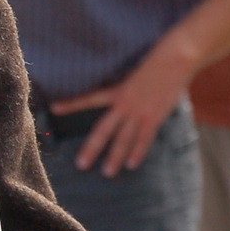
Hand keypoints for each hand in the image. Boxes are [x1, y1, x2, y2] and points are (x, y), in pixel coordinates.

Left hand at [51, 43, 191, 175]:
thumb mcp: (134, 71)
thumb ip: (126, 84)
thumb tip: (120, 89)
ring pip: (123, 139)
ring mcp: (140, 112)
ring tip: (107, 173)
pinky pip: (144, 139)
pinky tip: (132, 165)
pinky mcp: (155, 117)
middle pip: (103, 130)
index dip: (71, 103)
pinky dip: (138, 152)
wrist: (176, 58)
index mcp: (117, 90)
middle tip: (81, 165)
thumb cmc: (156, 59)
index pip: (89, 98)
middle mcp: (124, 103)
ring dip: (115, 157)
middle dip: (92, 148)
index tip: (53, 108)